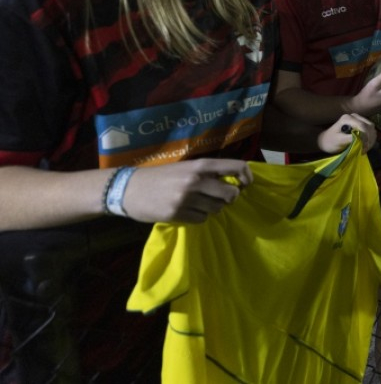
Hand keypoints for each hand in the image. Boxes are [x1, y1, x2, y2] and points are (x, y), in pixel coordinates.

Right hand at [120, 159, 252, 224]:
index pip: (236, 167)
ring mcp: (187, 198)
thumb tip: (235, 181)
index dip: (247, 176)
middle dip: (228, 198)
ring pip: (217, 209)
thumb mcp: (186, 167)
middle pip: (231, 194)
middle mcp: (196, 180)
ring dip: (212, 208)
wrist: (128, 188)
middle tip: (218, 197)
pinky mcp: (178, 214)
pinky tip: (186, 211)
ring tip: (197, 203)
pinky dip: (198, 217)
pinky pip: (202, 219)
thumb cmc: (161, 176)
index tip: (245, 184)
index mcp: (200, 165)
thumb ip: (208, 173)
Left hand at [318, 113, 376, 153]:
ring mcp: (358, 119)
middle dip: (369, 139)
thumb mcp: (339, 141)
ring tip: (365, 149)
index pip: (363, 126)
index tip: (363, 149)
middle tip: (365, 150)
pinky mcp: (360, 123)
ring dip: (371, 139)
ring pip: (372, 128)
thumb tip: (362, 139)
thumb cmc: (330, 141)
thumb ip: (350, 138)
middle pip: (369, 126)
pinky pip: (370, 130)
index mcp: (347, 118)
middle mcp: (354, 116)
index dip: (366, 138)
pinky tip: (366, 145)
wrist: (326, 141)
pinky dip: (371, 138)